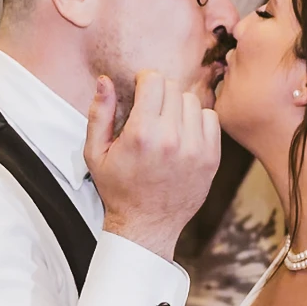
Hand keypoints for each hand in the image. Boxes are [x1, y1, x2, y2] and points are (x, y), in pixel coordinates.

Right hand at [85, 71, 220, 259]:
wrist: (146, 225)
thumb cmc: (119, 190)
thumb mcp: (96, 153)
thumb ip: (99, 113)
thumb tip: (105, 81)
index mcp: (142, 134)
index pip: (154, 80)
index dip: (144, 81)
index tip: (141, 91)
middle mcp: (172, 139)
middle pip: (174, 88)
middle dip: (160, 94)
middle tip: (151, 111)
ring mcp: (196, 149)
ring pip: (193, 101)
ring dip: (179, 106)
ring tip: (167, 124)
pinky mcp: (211, 158)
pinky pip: (211, 119)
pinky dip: (198, 120)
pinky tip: (184, 133)